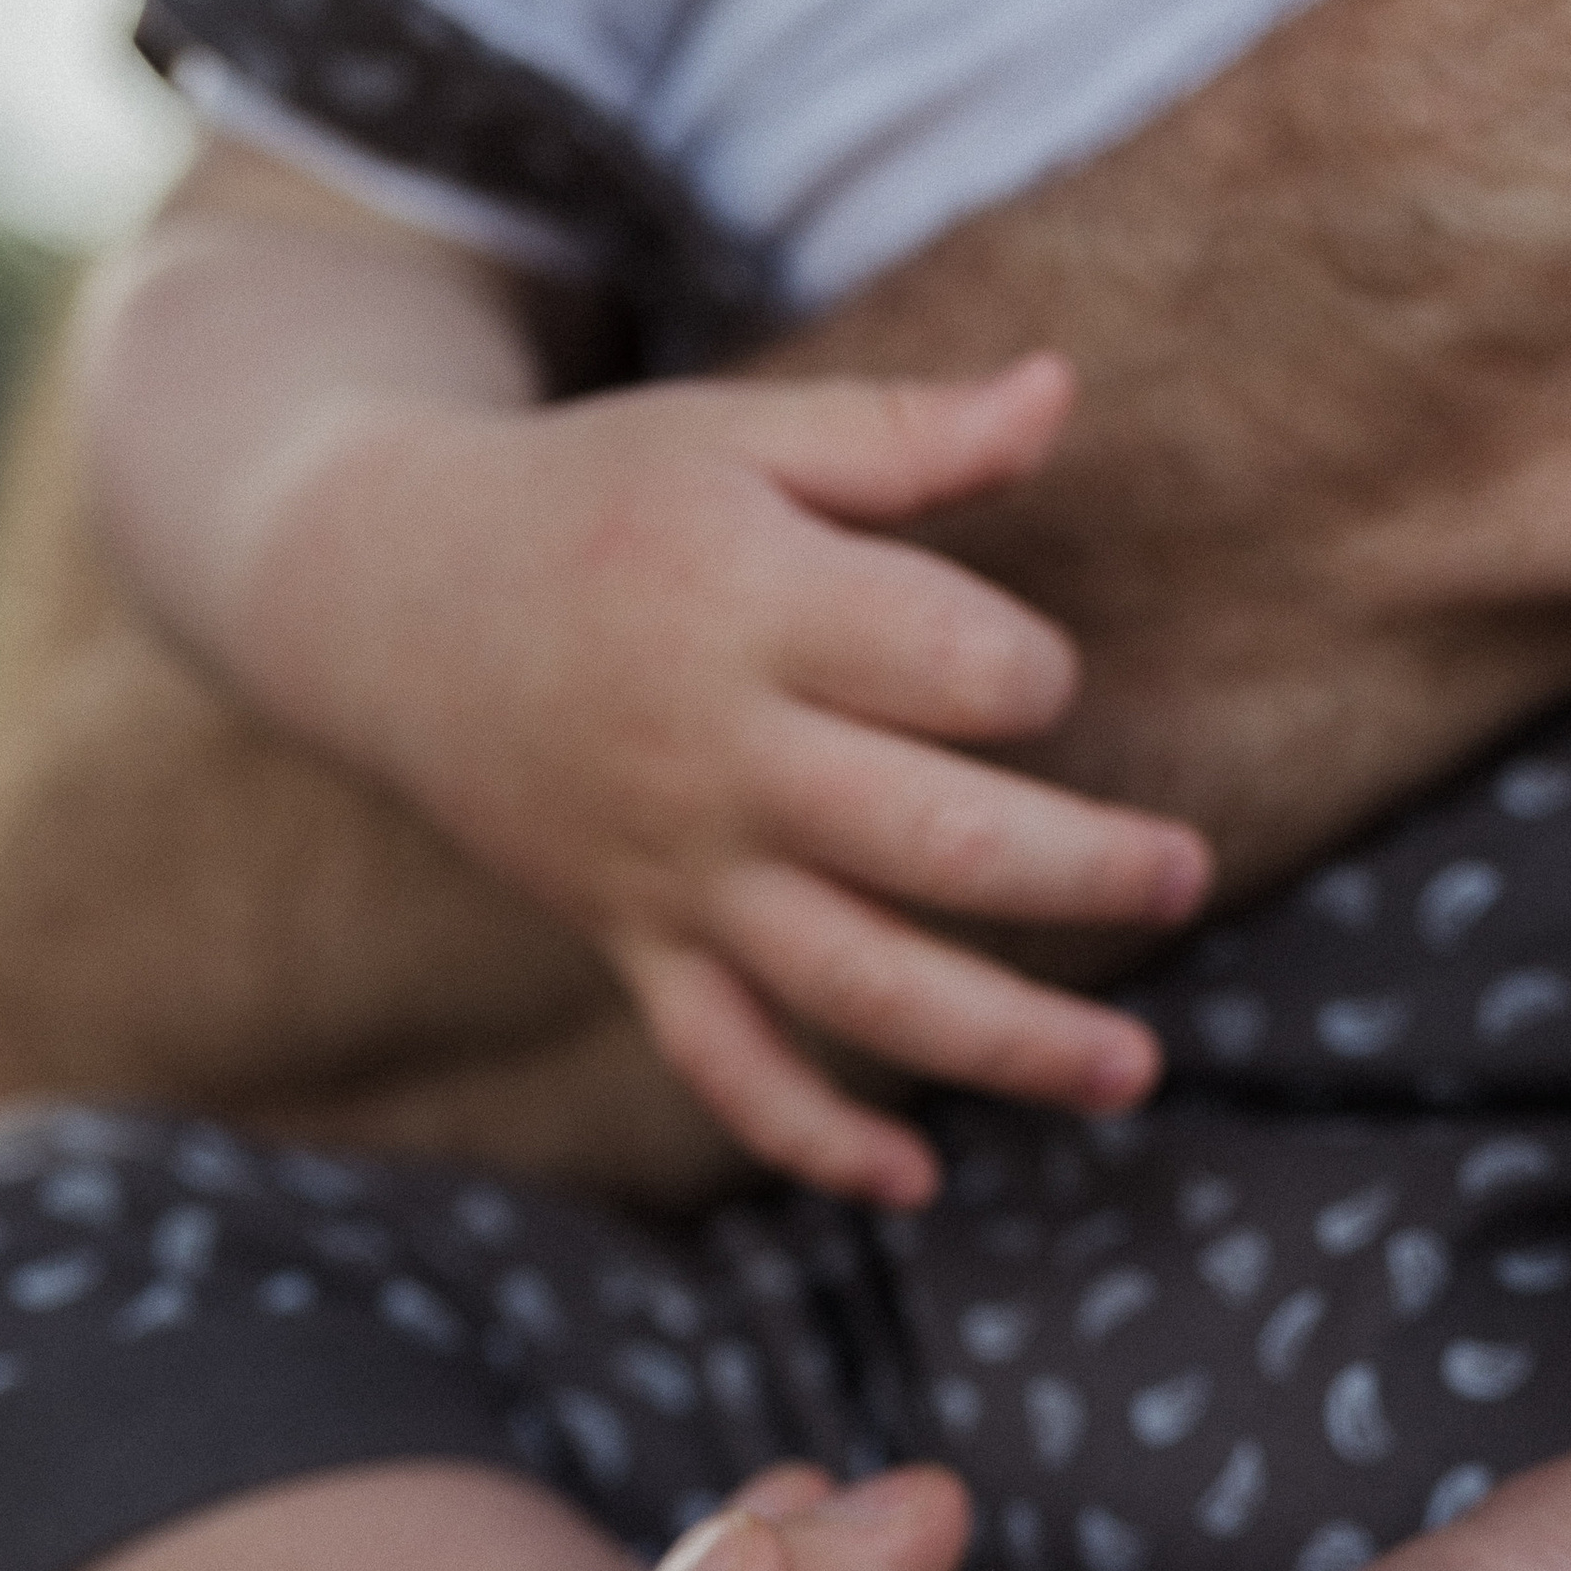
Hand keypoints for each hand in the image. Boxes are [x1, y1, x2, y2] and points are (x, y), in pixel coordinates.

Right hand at [267, 353, 1209, 1203]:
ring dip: (1006, 1043)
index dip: (1032, 674)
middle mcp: (718, 757)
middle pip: (937, 841)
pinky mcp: (635, 945)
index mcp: (752, 606)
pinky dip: (814, 1139)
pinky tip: (917, 1181)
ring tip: (1132, 1072)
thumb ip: (908, 432)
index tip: (1030, 674)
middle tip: (1186, 875)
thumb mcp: (739, 435)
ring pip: (858, 984)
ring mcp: (674, 871)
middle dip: (1085, 870)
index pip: (957, 666)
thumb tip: (1066, 388)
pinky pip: (724, 1067)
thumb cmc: (596, 503)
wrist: (385, 602)